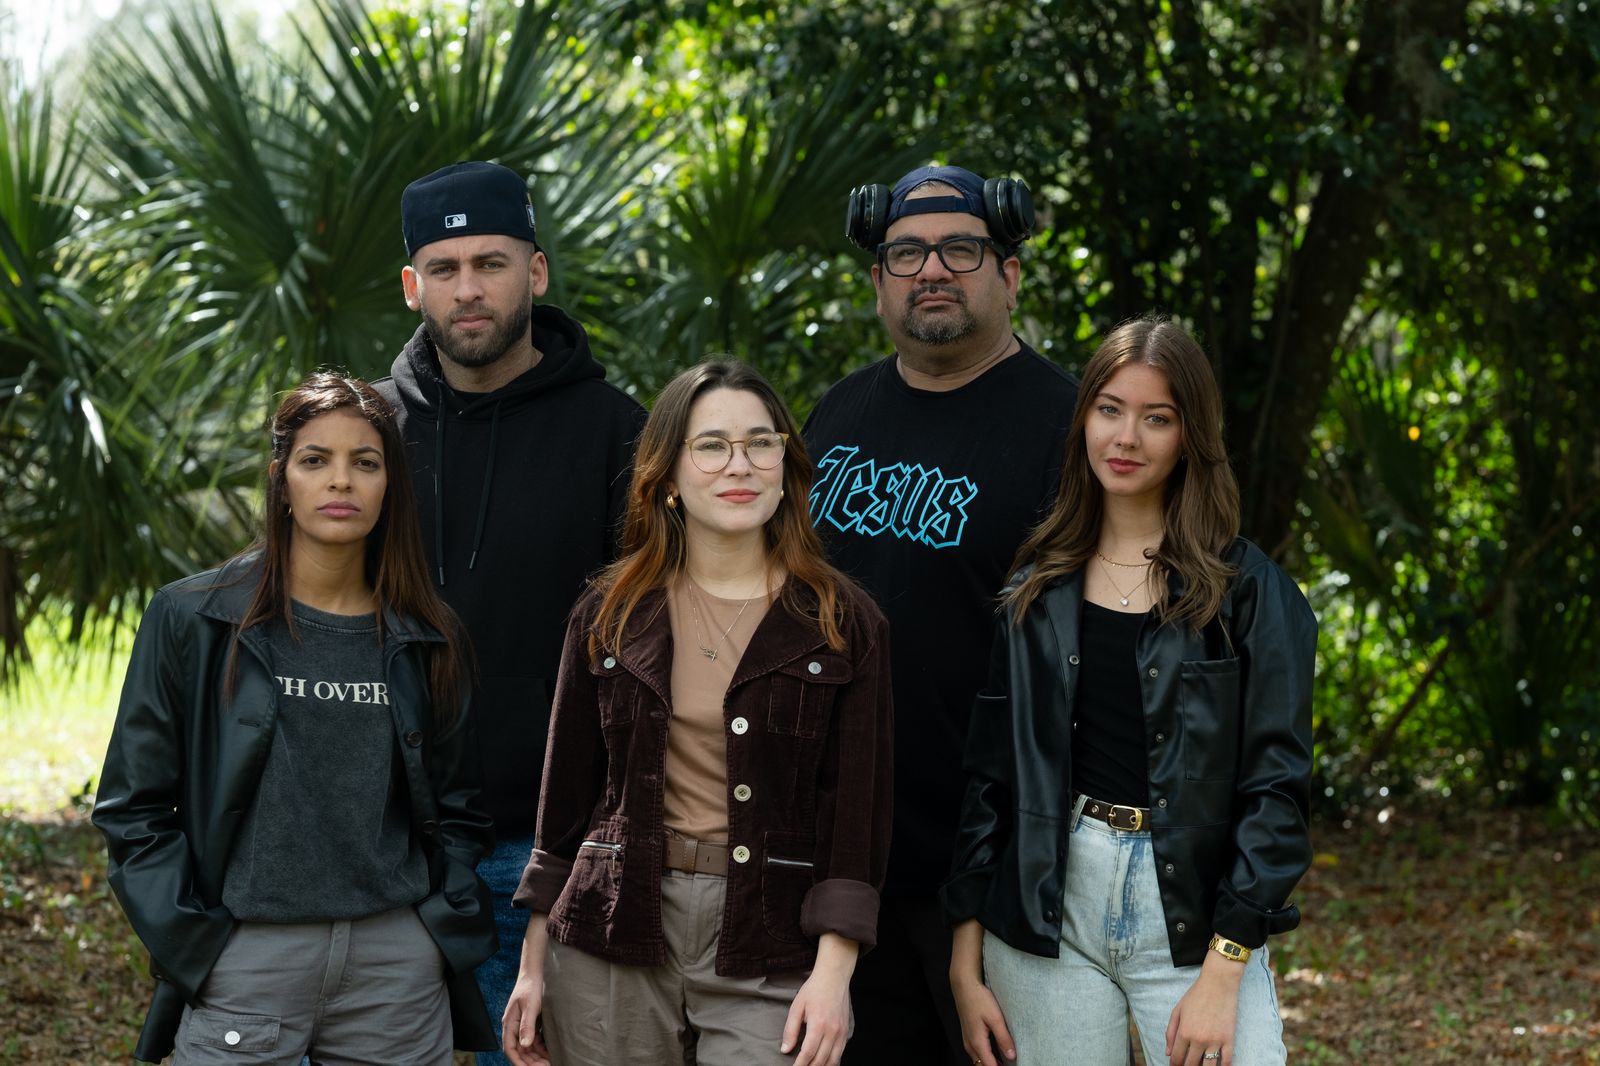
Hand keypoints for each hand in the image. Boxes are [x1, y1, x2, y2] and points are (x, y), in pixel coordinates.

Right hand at [502, 914, 551, 1065]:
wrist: (535, 973)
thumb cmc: (530, 987)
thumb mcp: (530, 1006)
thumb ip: (527, 1026)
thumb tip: (525, 1045)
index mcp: (509, 1024)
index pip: (510, 1049)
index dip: (518, 1062)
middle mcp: (514, 1027)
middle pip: (520, 1051)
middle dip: (530, 1062)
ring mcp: (522, 1025)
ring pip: (527, 1047)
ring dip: (536, 1057)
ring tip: (549, 1062)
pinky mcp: (531, 1023)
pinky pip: (534, 1041)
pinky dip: (540, 1048)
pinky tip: (549, 1053)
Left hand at [781, 933, 857, 1065]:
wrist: (834, 978)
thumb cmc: (814, 990)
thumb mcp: (796, 1007)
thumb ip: (790, 1030)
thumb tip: (785, 1050)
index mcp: (818, 1024)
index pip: (808, 1053)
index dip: (799, 1065)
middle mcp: (832, 1031)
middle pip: (820, 1060)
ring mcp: (841, 1033)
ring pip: (832, 1061)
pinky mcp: (845, 1032)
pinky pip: (840, 1054)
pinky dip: (831, 1062)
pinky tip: (823, 1064)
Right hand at [949, 919, 1015, 1064]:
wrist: (964, 985)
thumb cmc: (979, 999)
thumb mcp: (995, 1018)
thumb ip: (1004, 1038)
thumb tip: (1012, 1057)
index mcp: (977, 1042)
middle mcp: (970, 1044)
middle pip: (982, 1065)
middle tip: (1010, 1065)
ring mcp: (967, 1039)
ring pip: (978, 1059)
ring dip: (990, 1063)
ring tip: (1005, 1063)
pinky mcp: (968, 1033)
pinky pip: (976, 1052)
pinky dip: (985, 1057)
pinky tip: (996, 1053)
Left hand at [1164, 951, 1244, 1065]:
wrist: (1218, 984)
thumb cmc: (1196, 995)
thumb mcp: (1177, 1011)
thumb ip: (1170, 1032)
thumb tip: (1168, 1052)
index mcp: (1184, 1032)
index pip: (1177, 1057)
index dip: (1174, 1064)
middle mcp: (1198, 1040)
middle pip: (1191, 1064)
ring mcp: (1215, 1041)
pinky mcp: (1228, 1040)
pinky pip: (1227, 1061)